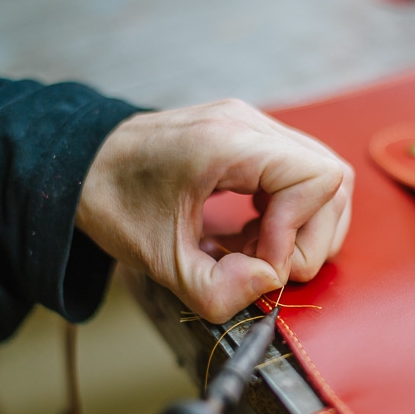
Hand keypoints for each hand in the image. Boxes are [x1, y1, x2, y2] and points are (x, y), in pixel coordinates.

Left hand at [76, 99, 353, 322]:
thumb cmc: (114, 202)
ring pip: (325, 177)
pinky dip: (292, 214)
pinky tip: (256, 235)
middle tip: (268, 267)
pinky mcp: (250, 138)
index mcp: (228, 143)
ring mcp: (252, 126)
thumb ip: (216, 289)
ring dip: (305, 227)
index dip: (300, 232)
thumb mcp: (160, 261)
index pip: (317, 179)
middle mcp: (249, 125)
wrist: (82, 164)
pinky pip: (301, 174)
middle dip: (311, 236)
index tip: (261, 263)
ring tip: (260, 252)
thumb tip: (269, 284)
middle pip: (332, 178)